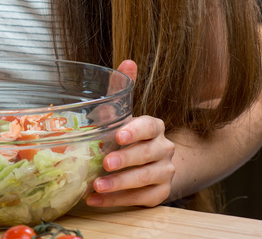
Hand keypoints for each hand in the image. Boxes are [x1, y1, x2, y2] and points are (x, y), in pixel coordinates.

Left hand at [86, 60, 175, 207]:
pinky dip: (116, 200)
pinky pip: (140, 199)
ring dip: (119, 185)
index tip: (119, 135)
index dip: (135, 131)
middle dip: (125, 160)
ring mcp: (165, 173)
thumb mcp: (124, 113)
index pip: (150, 126)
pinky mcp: (159, 194)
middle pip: (147, 155)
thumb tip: (128, 61)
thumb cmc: (130, 135)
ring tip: (96, 186)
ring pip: (145, 180)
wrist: (152, 164)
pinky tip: (96, 200)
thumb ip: (122, 90)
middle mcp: (165, 149)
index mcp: (155, 127)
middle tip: (105, 163)